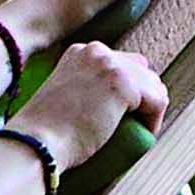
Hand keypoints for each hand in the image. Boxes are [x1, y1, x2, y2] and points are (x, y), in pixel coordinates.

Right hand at [6, 41, 166, 172]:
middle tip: (135, 125)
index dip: (130, 91)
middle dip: (144, 96)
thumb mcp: (64, 99)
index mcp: (80, 52)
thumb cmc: (45, 134)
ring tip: (136, 132)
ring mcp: (111, 65)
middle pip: (142, 69)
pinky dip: (154, 122)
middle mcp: (96, 51)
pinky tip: (144, 135)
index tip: (123, 116)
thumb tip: (106, 106)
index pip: (122, 63)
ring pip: (154, 85)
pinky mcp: (124, 85)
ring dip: (151, 110)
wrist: (36, 143)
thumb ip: (82, 90)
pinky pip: (158, 102)